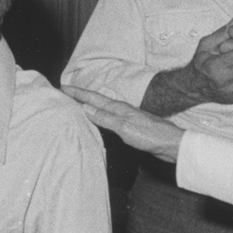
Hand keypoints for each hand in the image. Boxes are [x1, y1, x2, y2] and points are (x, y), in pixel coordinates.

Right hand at [64, 87, 183, 160]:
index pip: (92, 98)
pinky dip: (97, 117)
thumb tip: (85, 108)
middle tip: (64, 94)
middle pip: (95, 101)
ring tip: (74, 106)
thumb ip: (105, 118)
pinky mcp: (128, 127)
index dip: (77, 93)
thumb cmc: (150, 135)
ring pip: (100, 110)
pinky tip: (95, 122)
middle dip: (79, 97)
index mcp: (117, 108)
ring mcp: (124, 118)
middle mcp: (120, 110)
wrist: (170, 144)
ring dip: (87, 107)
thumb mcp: (124, 127)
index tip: (62, 88)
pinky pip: (107, 119)